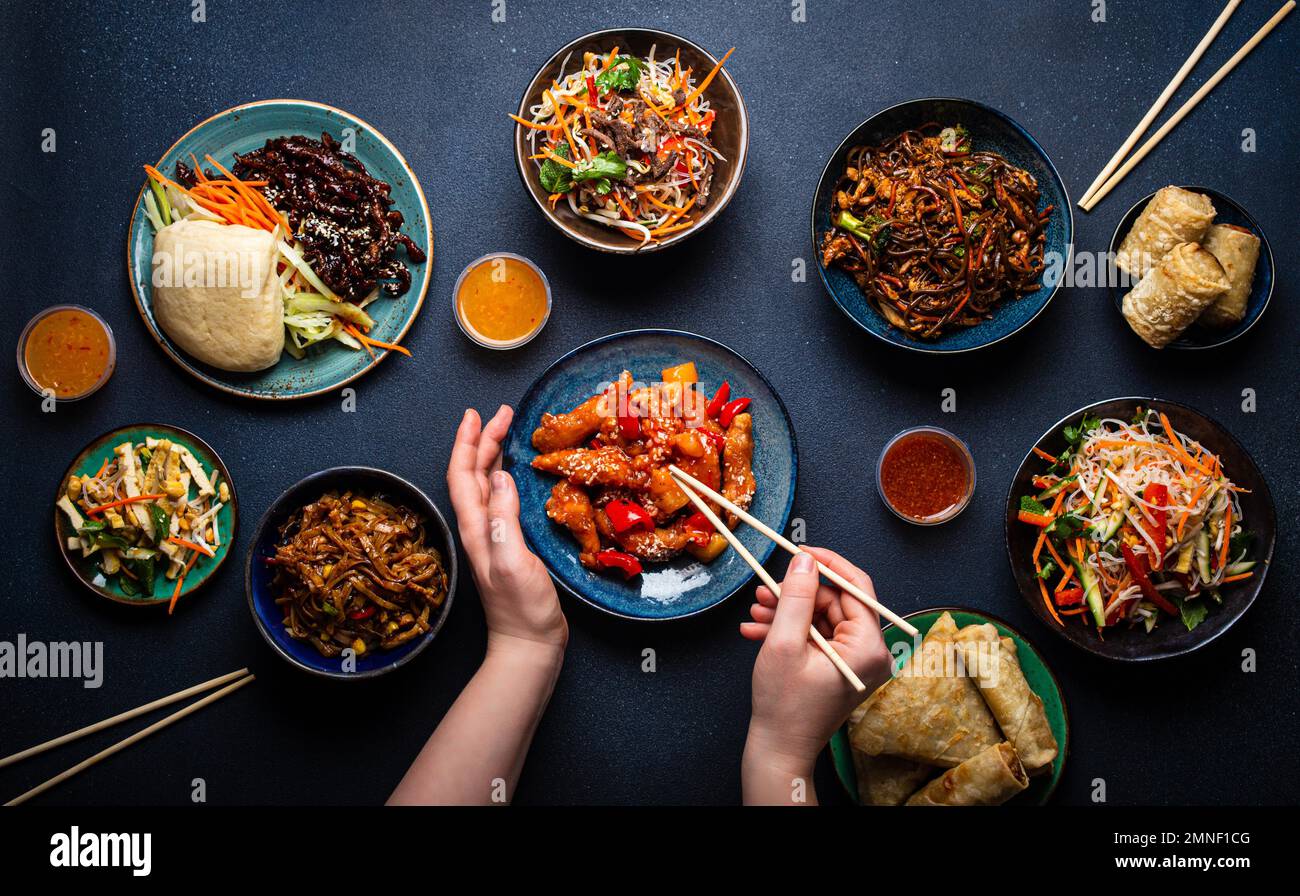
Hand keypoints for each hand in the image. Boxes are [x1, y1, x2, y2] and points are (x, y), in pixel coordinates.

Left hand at [446, 406, 566, 659]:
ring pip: (485, 484)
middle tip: (500, 413)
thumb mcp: (513, 561)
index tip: (475, 415)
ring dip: (491, 454)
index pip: (462, 476)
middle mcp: (479, 528)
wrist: (528, 644)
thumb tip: (502, 476)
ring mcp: (492, 536)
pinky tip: (512, 472)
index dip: (466, 443)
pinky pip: (499, 499)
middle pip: (473, 474)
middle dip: (482, 440)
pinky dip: (504, 476)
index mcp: (476, 528)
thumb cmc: (522, 609)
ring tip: (504, 430)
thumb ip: (504, 520)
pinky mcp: (507, 544)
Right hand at [741, 547, 891, 796]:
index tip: (800, 551)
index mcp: (868, 647)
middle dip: (796, 594)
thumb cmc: (784, 707)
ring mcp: (855, 661)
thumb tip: (805, 561)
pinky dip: (790, 631)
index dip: (826, 564)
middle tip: (765, 588)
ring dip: (787, 613)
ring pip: (821, 617)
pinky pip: (817, 635)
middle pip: (835, 602)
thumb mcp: (785, 643)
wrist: (779, 749)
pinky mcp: (840, 666)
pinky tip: (759, 631)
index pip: (856, 587)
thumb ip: (797, 596)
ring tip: (757, 612)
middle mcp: (870, 653)